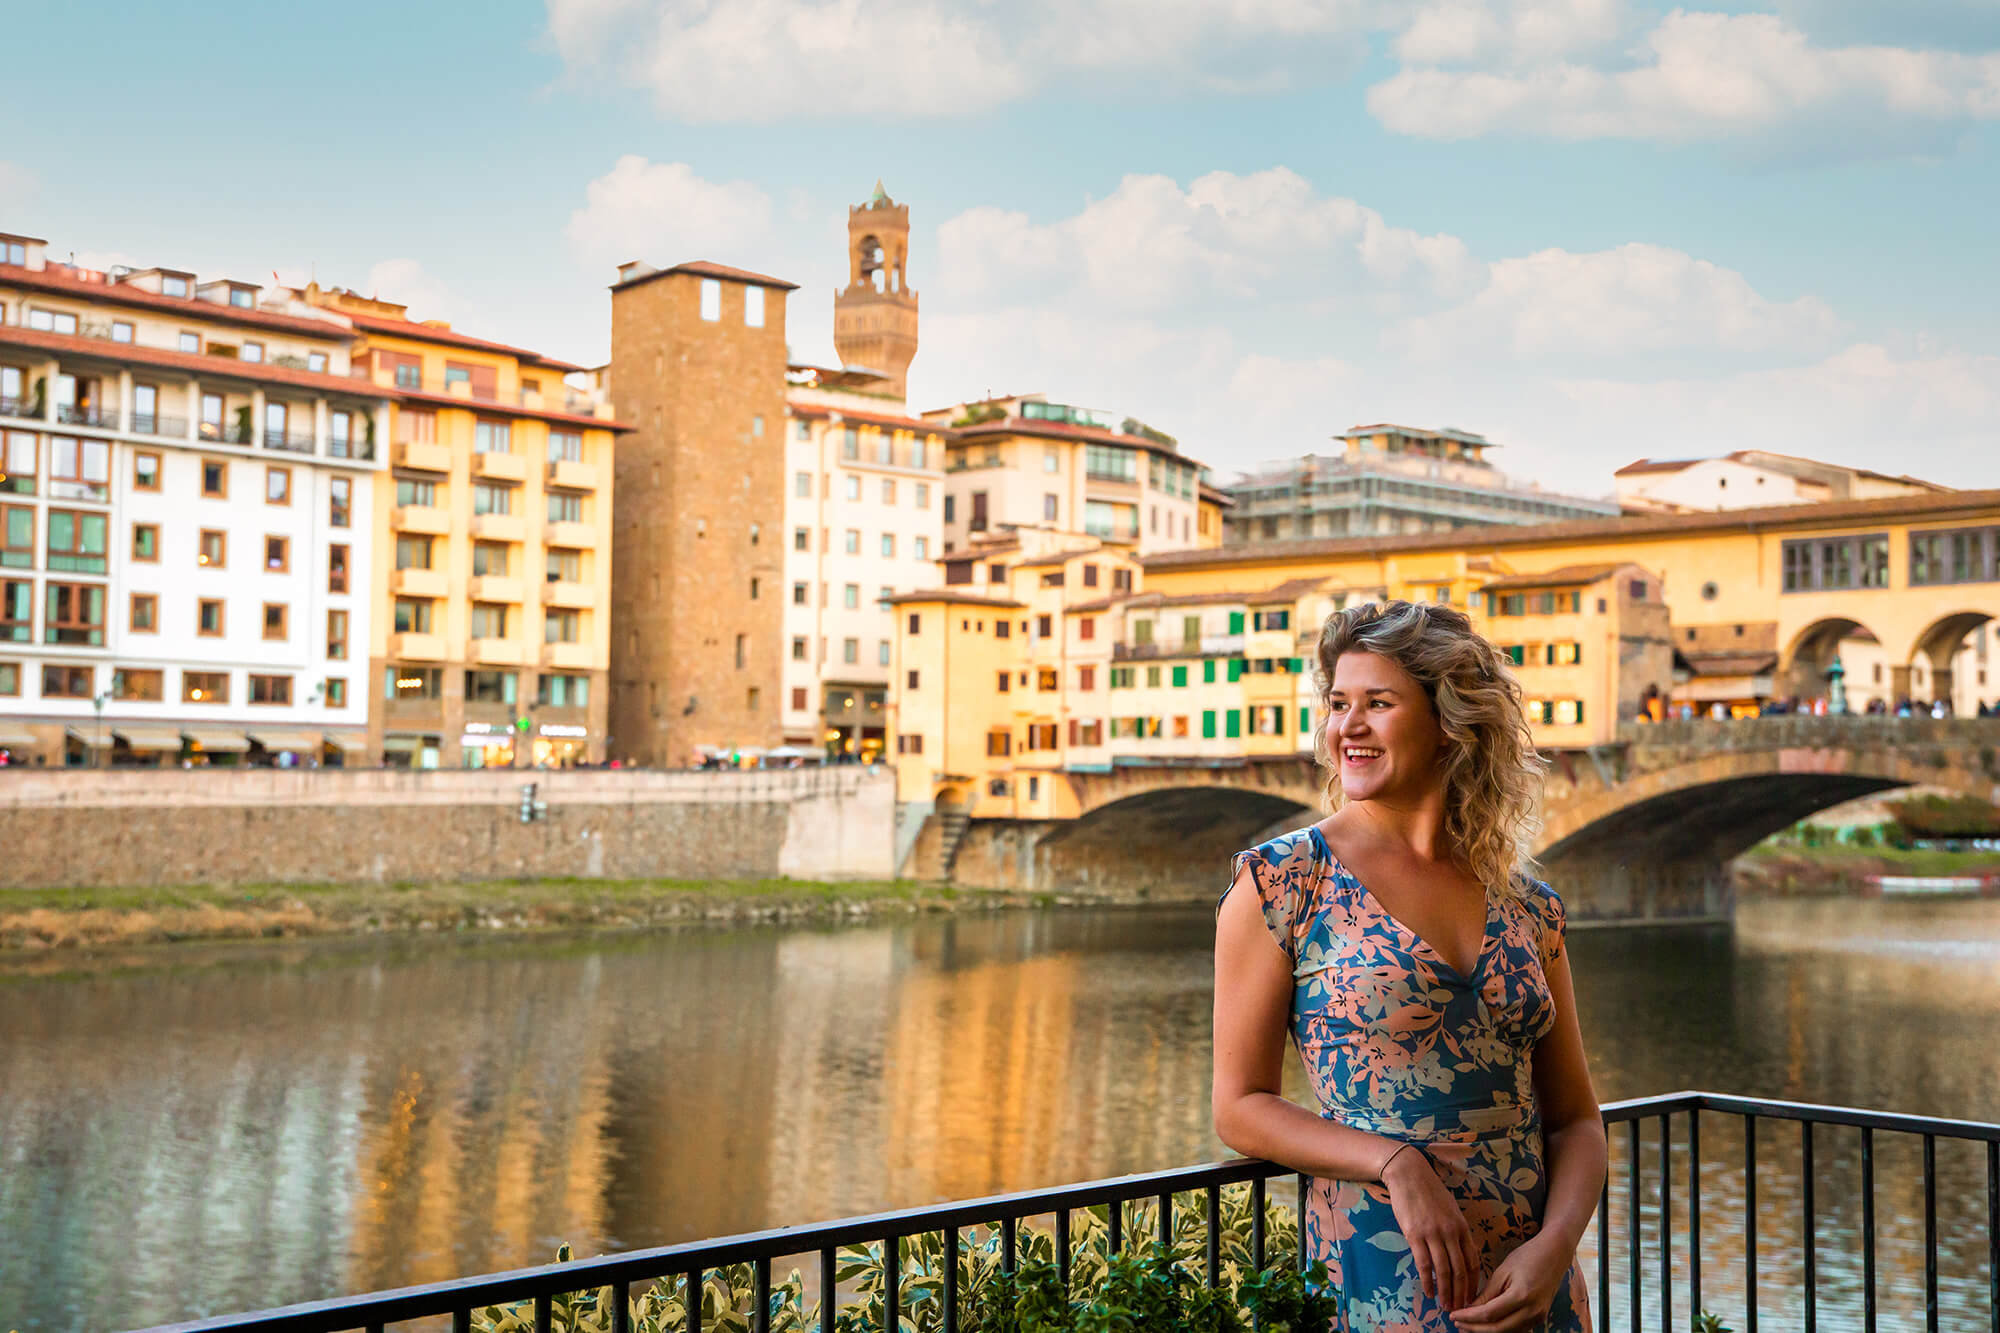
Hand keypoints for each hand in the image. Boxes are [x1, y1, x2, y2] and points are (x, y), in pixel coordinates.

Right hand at [1380, 1144, 1479, 1313]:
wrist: (1408, 1173)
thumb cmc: (1428, 1191)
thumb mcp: (1450, 1210)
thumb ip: (1456, 1231)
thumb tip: (1460, 1252)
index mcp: (1462, 1227)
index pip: (1473, 1262)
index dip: (1473, 1283)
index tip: (1472, 1298)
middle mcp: (1451, 1233)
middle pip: (1461, 1270)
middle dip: (1462, 1293)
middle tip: (1461, 1309)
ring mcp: (1433, 1234)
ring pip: (1444, 1271)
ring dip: (1446, 1292)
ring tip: (1446, 1307)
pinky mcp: (1415, 1235)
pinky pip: (1424, 1264)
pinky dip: (1428, 1281)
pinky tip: (1429, 1292)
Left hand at [1451, 1234, 1573, 1332]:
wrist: (1554, 1254)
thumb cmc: (1528, 1256)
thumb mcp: (1503, 1271)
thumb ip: (1487, 1293)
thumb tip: (1469, 1309)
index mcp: (1522, 1296)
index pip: (1489, 1314)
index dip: (1469, 1317)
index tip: (1453, 1315)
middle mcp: (1532, 1311)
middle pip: (1498, 1329)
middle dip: (1475, 1328)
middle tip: (1457, 1324)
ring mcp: (1538, 1317)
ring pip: (1507, 1332)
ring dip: (1486, 1332)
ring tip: (1467, 1327)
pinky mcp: (1539, 1318)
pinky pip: (1516, 1330)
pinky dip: (1499, 1329)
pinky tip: (1485, 1326)